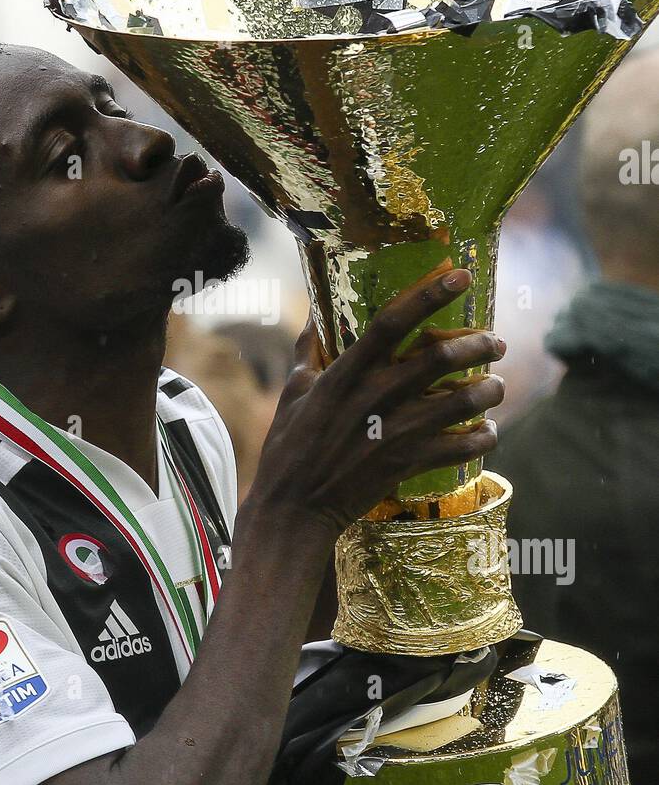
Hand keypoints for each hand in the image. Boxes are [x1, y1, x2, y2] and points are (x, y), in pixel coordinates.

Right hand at [246, 268, 504, 541]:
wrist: (294, 508)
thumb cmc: (288, 448)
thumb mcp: (293, 392)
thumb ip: (307, 352)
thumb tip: (312, 317)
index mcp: (346, 373)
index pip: (392, 321)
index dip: (429, 294)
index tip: (461, 276)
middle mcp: (375, 395)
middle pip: (441, 357)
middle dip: (478, 344)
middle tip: (496, 342)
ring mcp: (395, 431)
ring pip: (462, 400)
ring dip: (489, 390)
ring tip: (496, 386)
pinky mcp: (407, 463)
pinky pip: (462, 447)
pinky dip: (483, 437)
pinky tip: (487, 431)